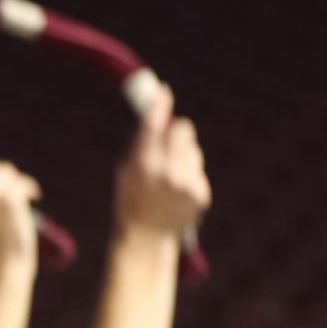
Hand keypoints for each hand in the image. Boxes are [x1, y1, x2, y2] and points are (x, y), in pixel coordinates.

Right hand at [114, 86, 209, 241]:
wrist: (146, 236)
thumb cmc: (131, 198)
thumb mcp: (125, 170)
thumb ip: (140, 143)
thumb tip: (158, 112)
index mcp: (142, 166)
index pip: (153, 125)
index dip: (159, 105)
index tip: (164, 91)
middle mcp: (165, 172)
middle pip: (181, 130)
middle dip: (176, 129)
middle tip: (170, 134)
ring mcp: (185, 184)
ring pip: (192, 149)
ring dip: (183, 153)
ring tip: (169, 174)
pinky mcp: (200, 193)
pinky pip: (197, 168)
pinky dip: (189, 173)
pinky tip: (177, 189)